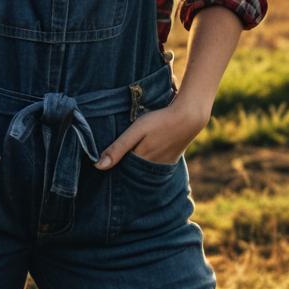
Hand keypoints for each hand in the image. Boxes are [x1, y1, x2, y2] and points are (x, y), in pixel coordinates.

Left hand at [94, 93, 210, 169]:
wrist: (189, 117)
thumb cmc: (160, 121)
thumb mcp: (136, 130)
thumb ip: (118, 148)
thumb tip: (98, 166)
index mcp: (140, 161)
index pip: (121, 170)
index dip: (112, 166)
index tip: (101, 164)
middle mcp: (152, 167)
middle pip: (132, 172)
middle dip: (122, 169)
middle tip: (111, 163)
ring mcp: (163, 164)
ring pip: (143, 170)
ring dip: (135, 166)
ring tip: (126, 159)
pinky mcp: (171, 159)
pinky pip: (155, 166)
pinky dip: (147, 164)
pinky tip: (143, 157)